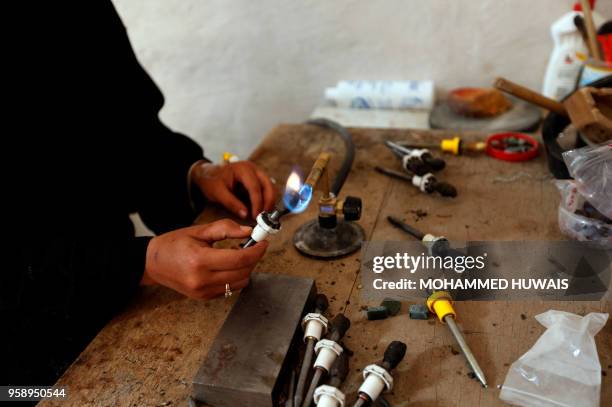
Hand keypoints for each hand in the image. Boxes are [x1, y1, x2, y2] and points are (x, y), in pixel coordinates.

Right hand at [142, 219, 267, 298]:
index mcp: (200, 260)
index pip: (239, 259)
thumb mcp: (199, 231)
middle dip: (254, 258)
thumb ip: (225, 229)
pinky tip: (229, 266)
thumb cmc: (174, 244)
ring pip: (240, 282)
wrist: (153, 263)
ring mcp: (203, 292)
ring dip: (246, 268)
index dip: (257, 250)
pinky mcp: (204, 297)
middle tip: (254, 245)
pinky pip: (230, 289)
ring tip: (238, 255)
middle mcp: (202, 280)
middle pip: (243, 272)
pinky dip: (236, 277)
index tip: (263, 242)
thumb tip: (248, 231)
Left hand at [191, 161, 275, 218]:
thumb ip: (231, 203)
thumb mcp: (218, 193)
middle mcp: (253, 168)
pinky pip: (267, 188)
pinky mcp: (257, 178)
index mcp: (243, 169)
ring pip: (270, 187)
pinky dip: (267, 199)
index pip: (255, 187)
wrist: (208, 174)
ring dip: (269, 201)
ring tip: (263, 215)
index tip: (256, 216)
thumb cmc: (212, 181)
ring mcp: (256, 172)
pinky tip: (261, 209)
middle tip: (264, 217)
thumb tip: (245, 215)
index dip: (257, 203)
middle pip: (268, 185)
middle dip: (268, 202)